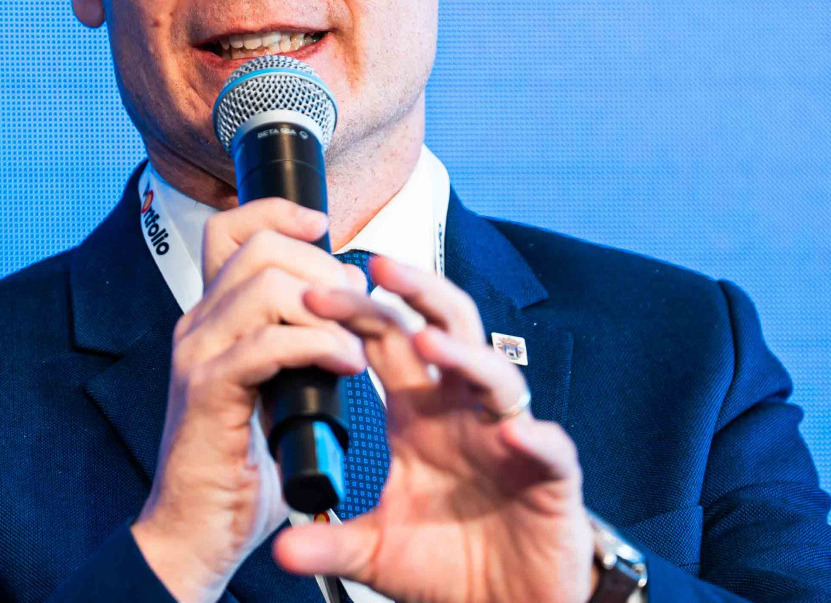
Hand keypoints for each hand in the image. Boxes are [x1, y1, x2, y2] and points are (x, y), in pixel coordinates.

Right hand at [131, 198, 370, 602]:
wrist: (195, 530)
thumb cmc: (239, 466)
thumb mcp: (269, 387)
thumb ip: (289, 345)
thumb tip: (341, 307)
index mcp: (211, 318)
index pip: (229, 229)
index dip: (278, 213)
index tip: (323, 229)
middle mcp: (197, 325)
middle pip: (258, 247)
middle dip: (323, 267)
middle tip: (356, 307)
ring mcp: (197, 356)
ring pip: (263, 286)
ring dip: (325, 306)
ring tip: (355, 340)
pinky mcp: (206, 392)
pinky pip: (266, 344)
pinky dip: (317, 346)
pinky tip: (344, 366)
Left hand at [274, 256, 596, 602]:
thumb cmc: (452, 562)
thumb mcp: (377, 553)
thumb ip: (330, 542)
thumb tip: (279, 549)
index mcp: (418, 415)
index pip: (387, 344)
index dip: (356, 315)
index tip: (312, 293)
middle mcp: (463, 413)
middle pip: (446, 331)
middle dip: (417, 295)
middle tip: (378, 268)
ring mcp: (508, 438)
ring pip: (495, 377)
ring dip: (466, 358)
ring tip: (432, 343)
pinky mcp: (550, 477)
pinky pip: (549, 447)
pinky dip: (534, 437)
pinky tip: (513, 432)